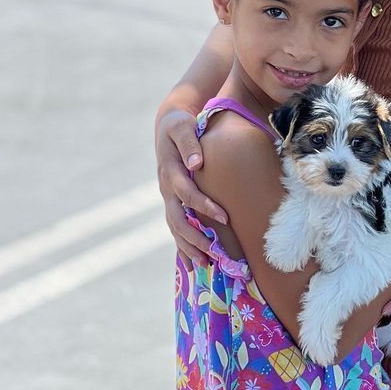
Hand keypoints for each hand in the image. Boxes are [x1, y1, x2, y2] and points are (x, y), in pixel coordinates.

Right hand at [156, 108, 227, 264]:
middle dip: (194, 237)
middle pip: (177, 219)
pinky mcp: (172, 202)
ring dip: (188, 247)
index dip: (203, 205)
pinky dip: (184, 246)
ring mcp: (167, 198)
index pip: (186, 193)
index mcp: (170, 171)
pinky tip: (194, 264)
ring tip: (206, 265)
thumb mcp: (182, 126)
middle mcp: (166, 189)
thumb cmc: (180, 125)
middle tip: (214, 252)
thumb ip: (189, 142)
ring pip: (175, 228)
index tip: (224, 216)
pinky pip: (176, 228)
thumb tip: (197, 164)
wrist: (168, 127)